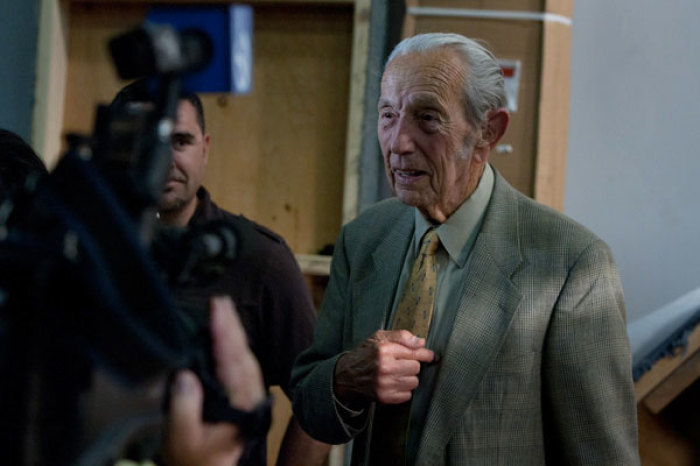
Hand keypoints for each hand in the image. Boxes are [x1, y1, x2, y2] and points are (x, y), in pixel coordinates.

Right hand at [161, 296, 264, 465]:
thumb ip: (184, 409)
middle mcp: (250, 398)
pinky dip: (232, 344)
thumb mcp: (182, 438)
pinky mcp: (243, 394)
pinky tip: (225, 331)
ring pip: (244, 357)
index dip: (225, 335)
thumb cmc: (193, 459)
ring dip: (233, 332)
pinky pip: (240, 363)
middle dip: (232, 326)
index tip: (218, 311)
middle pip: (243, 354)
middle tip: (220, 301)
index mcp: (241, 407)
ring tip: (223, 309)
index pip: (233, 363)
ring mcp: (249, 395)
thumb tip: (185, 375)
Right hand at [333, 330, 433, 404]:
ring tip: (396, 373)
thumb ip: (401, 336)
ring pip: (414, 382)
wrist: (346, 375)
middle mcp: (385, 367)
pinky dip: (403, 389)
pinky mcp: (384, 397)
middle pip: (416, 368)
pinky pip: (407, 395)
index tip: (431, 355)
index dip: (425, 354)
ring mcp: (384, 384)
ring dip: (408, 378)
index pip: (414, 352)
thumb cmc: (365, 353)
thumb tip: (421, 342)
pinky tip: (393, 383)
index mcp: (384, 349)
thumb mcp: (379, 337)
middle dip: (411, 365)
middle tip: (400, 363)